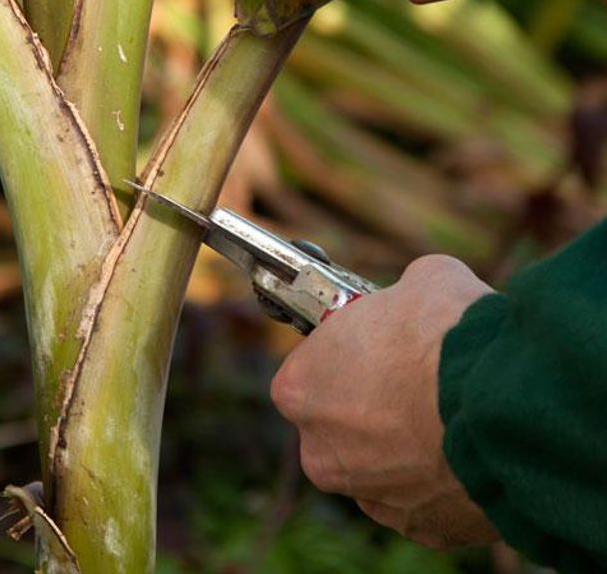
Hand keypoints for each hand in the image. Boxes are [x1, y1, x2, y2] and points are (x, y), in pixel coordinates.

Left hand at [270, 255, 497, 547]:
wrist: (507, 404)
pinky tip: (468, 441)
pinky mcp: (422, 528)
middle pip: (340, 421)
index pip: (311, 367)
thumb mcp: (419, 280)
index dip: (345, 350)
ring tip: (450, 407)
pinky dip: (443, 472)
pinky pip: (425, 494)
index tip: (376, 340)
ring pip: (382, 463)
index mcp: (302, 388)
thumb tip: (416, 296)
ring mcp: (372, 496)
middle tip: (414, 373)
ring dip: (408, 440)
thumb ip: (398, 298)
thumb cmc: (448, 334)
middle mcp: (322, 453)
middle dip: (371, 401)